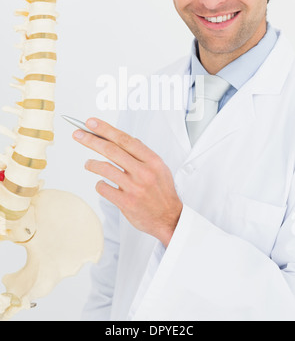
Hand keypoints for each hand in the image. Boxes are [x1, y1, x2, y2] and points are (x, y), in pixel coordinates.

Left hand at [72, 118, 182, 246]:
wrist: (170, 218)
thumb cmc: (162, 192)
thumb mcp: (159, 168)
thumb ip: (141, 154)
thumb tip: (120, 140)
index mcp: (152, 160)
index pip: (125, 139)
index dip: (106, 129)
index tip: (91, 123)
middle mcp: (143, 172)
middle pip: (112, 150)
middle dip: (91, 140)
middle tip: (78, 134)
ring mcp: (134, 187)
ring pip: (104, 168)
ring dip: (91, 164)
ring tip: (87, 163)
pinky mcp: (126, 203)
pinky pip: (104, 188)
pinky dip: (99, 184)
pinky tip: (101, 184)